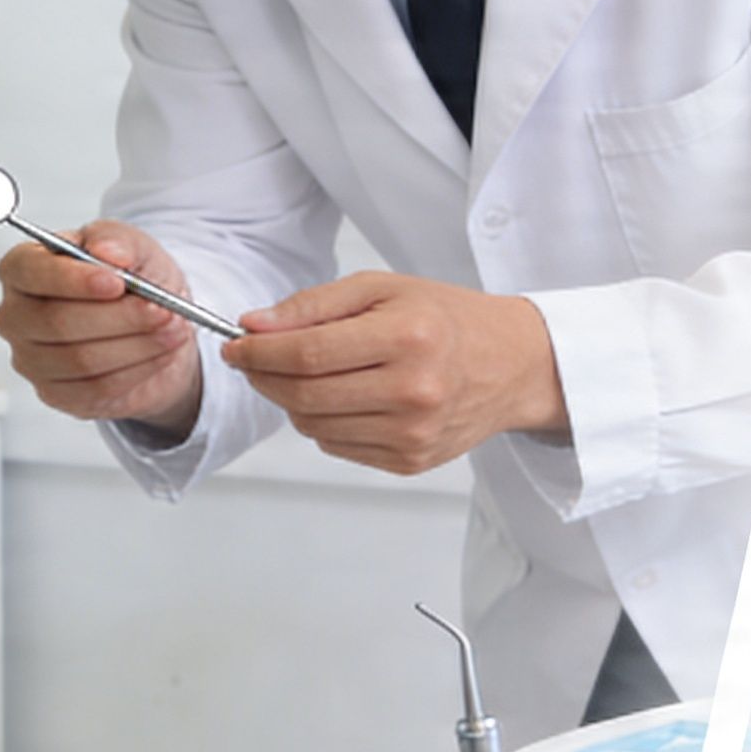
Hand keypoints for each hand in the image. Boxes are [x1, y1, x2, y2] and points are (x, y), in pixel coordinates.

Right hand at [0, 220, 203, 436]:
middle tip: (162, 310)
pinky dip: (137, 370)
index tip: (116, 282)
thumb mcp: (132, 246)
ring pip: (81, 359)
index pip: (28, 272)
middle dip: (119, 317)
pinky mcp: (55, 394)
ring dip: (137, 345)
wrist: (151, 324)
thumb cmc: (130, 279)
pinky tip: (161, 354)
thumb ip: (117, 240)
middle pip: (56, 322)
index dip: (72, 280)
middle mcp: (16, 315)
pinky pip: (96, 388)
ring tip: (174, 328)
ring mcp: (30, 359)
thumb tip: (106, 251)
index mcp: (22, 268)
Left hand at [221, 272, 565, 475]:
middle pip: (303, 395)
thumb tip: (254, 326)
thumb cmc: (448, 320)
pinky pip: (337, 446)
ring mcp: (413, 433)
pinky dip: (324, 422)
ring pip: (313, 426)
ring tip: (306, 374)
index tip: (237, 345)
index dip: (259, 352)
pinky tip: (345, 397)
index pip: (307, 352)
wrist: (513, 365)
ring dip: (291, 401)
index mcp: (408, 337)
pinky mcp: (410, 461)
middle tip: (253, 360)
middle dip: (264, 378)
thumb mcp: (384, 290)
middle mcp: (413, 391)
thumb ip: (314, 306)